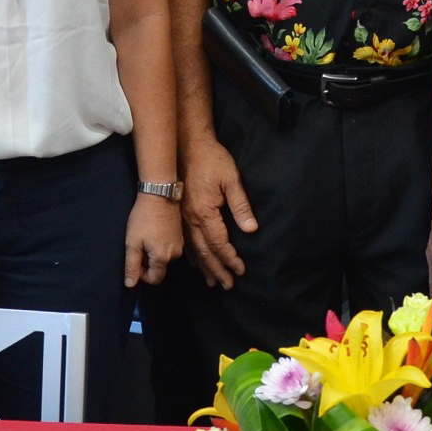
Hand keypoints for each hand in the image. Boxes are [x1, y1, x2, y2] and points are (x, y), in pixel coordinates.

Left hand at [126, 193, 184, 287]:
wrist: (160, 194)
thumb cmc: (143, 219)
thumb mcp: (132, 242)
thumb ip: (131, 266)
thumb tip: (130, 285)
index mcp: (163, 258)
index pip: (154, 279)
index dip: (142, 275)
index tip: (135, 260)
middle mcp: (176, 255)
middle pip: (160, 269)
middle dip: (148, 263)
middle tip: (138, 247)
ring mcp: (180, 245)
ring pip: (165, 259)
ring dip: (154, 254)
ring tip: (145, 238)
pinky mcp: (181, 236)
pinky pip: (170, 249)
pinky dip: (161, 246)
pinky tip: (154, 233)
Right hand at [181, 136, 256, 289]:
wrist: (187, 145)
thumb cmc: (212, 160)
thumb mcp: (232, 179)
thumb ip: (241, 205)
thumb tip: (251, 229)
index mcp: (205, 213)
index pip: (219, 243)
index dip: (230, 259)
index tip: (240, 271)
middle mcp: (191, 220)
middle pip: (205, 252)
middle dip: (217, 270)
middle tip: (228, 285)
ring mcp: (183, 217)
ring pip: (193, 249)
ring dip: (204, 266)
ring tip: (212, 281)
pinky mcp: (180, 213)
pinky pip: (185, 240)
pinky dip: (192, 254)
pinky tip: (195, 262)